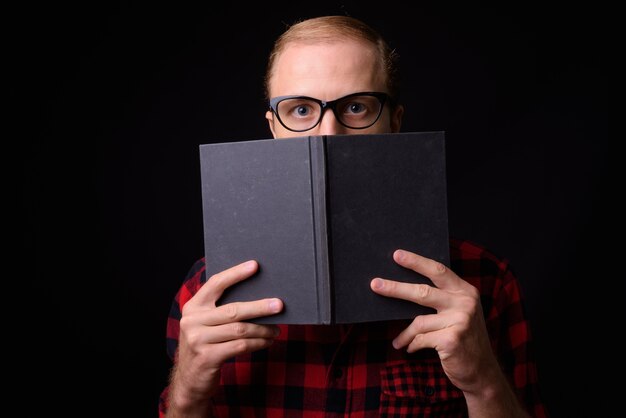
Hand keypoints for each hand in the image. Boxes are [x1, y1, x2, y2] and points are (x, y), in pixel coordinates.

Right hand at [167, 260, 282, 414]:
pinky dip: (258, 343)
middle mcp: (192, 321)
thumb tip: (258, 296)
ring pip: (240, 329)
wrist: (189, 382)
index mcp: (192, 307)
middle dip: (259, 306)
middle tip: (279, 305)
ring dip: (262, 329)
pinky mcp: (207, 357)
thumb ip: (221, 311)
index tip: (255, 266)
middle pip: (233, 310)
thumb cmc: (205, 346)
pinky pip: (240, 346)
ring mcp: (198, 340)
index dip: (235, 274)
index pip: (215, 284)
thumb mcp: (205, 325)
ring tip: (276, 329)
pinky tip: (267, 342)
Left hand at [370, 249, 500, 393]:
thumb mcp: (460, 313)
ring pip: (419, 321)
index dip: (416, 262)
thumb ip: (443, 299)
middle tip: (375, 284)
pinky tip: (410, 349)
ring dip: (405, 334)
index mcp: (465, 291)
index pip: (438, 270)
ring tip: (398, 341)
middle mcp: (465, 303)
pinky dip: (413, 344)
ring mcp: (460, 321)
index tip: (397, 255)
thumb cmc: (463, 339)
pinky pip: (421, 339)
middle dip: (396, 288)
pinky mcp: (452, 339)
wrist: (482, 371)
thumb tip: (405, 288)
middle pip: (423, 292)